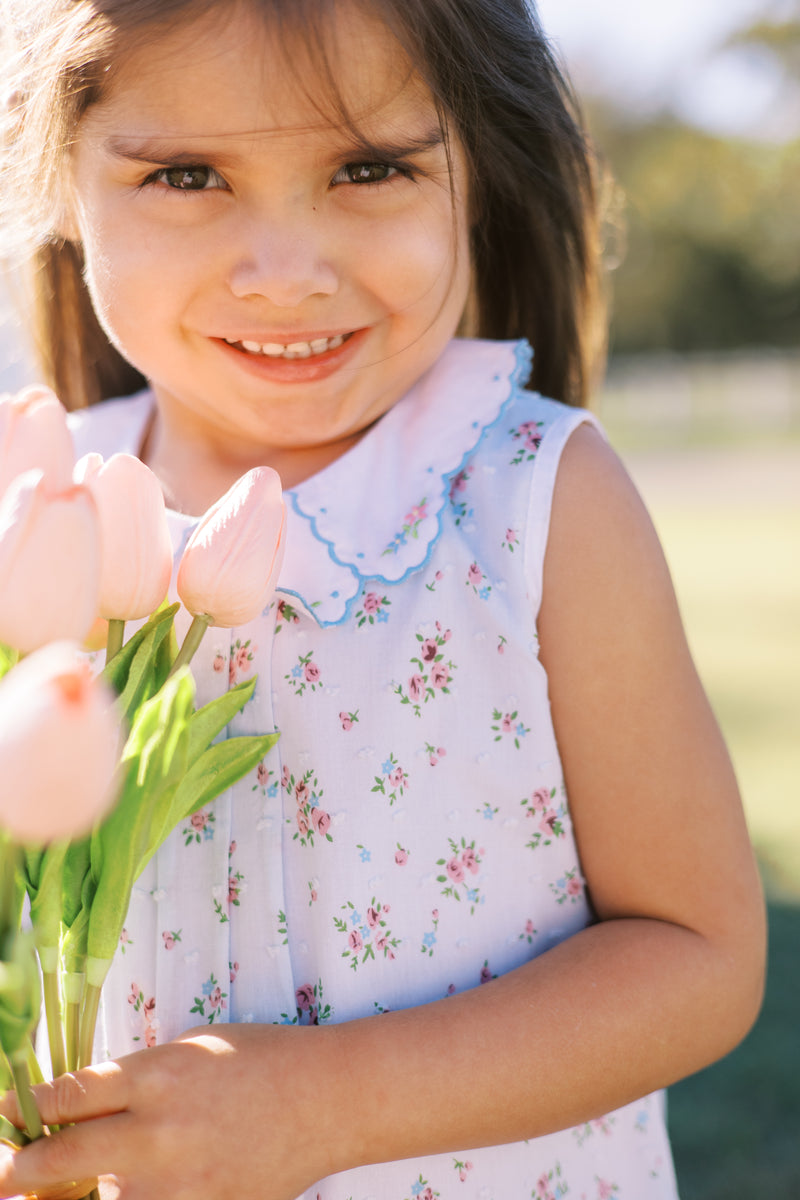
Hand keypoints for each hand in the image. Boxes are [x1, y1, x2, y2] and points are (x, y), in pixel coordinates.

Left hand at [0, 1024, 343, 1199]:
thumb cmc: (257, 1059)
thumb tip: (73, 1110)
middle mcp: (159, 1131)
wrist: (325, 1100)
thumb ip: (132, 1079)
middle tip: (5, 1171)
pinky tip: (137, 1187)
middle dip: (20, 1169)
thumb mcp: (188, 1049)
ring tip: (73, 1184)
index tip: (4, 1113)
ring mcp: (178, 1183)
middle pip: (59, 1159)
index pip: (66, 1096)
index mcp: (156, 1075)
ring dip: (76, 1195)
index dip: (23, 1108)